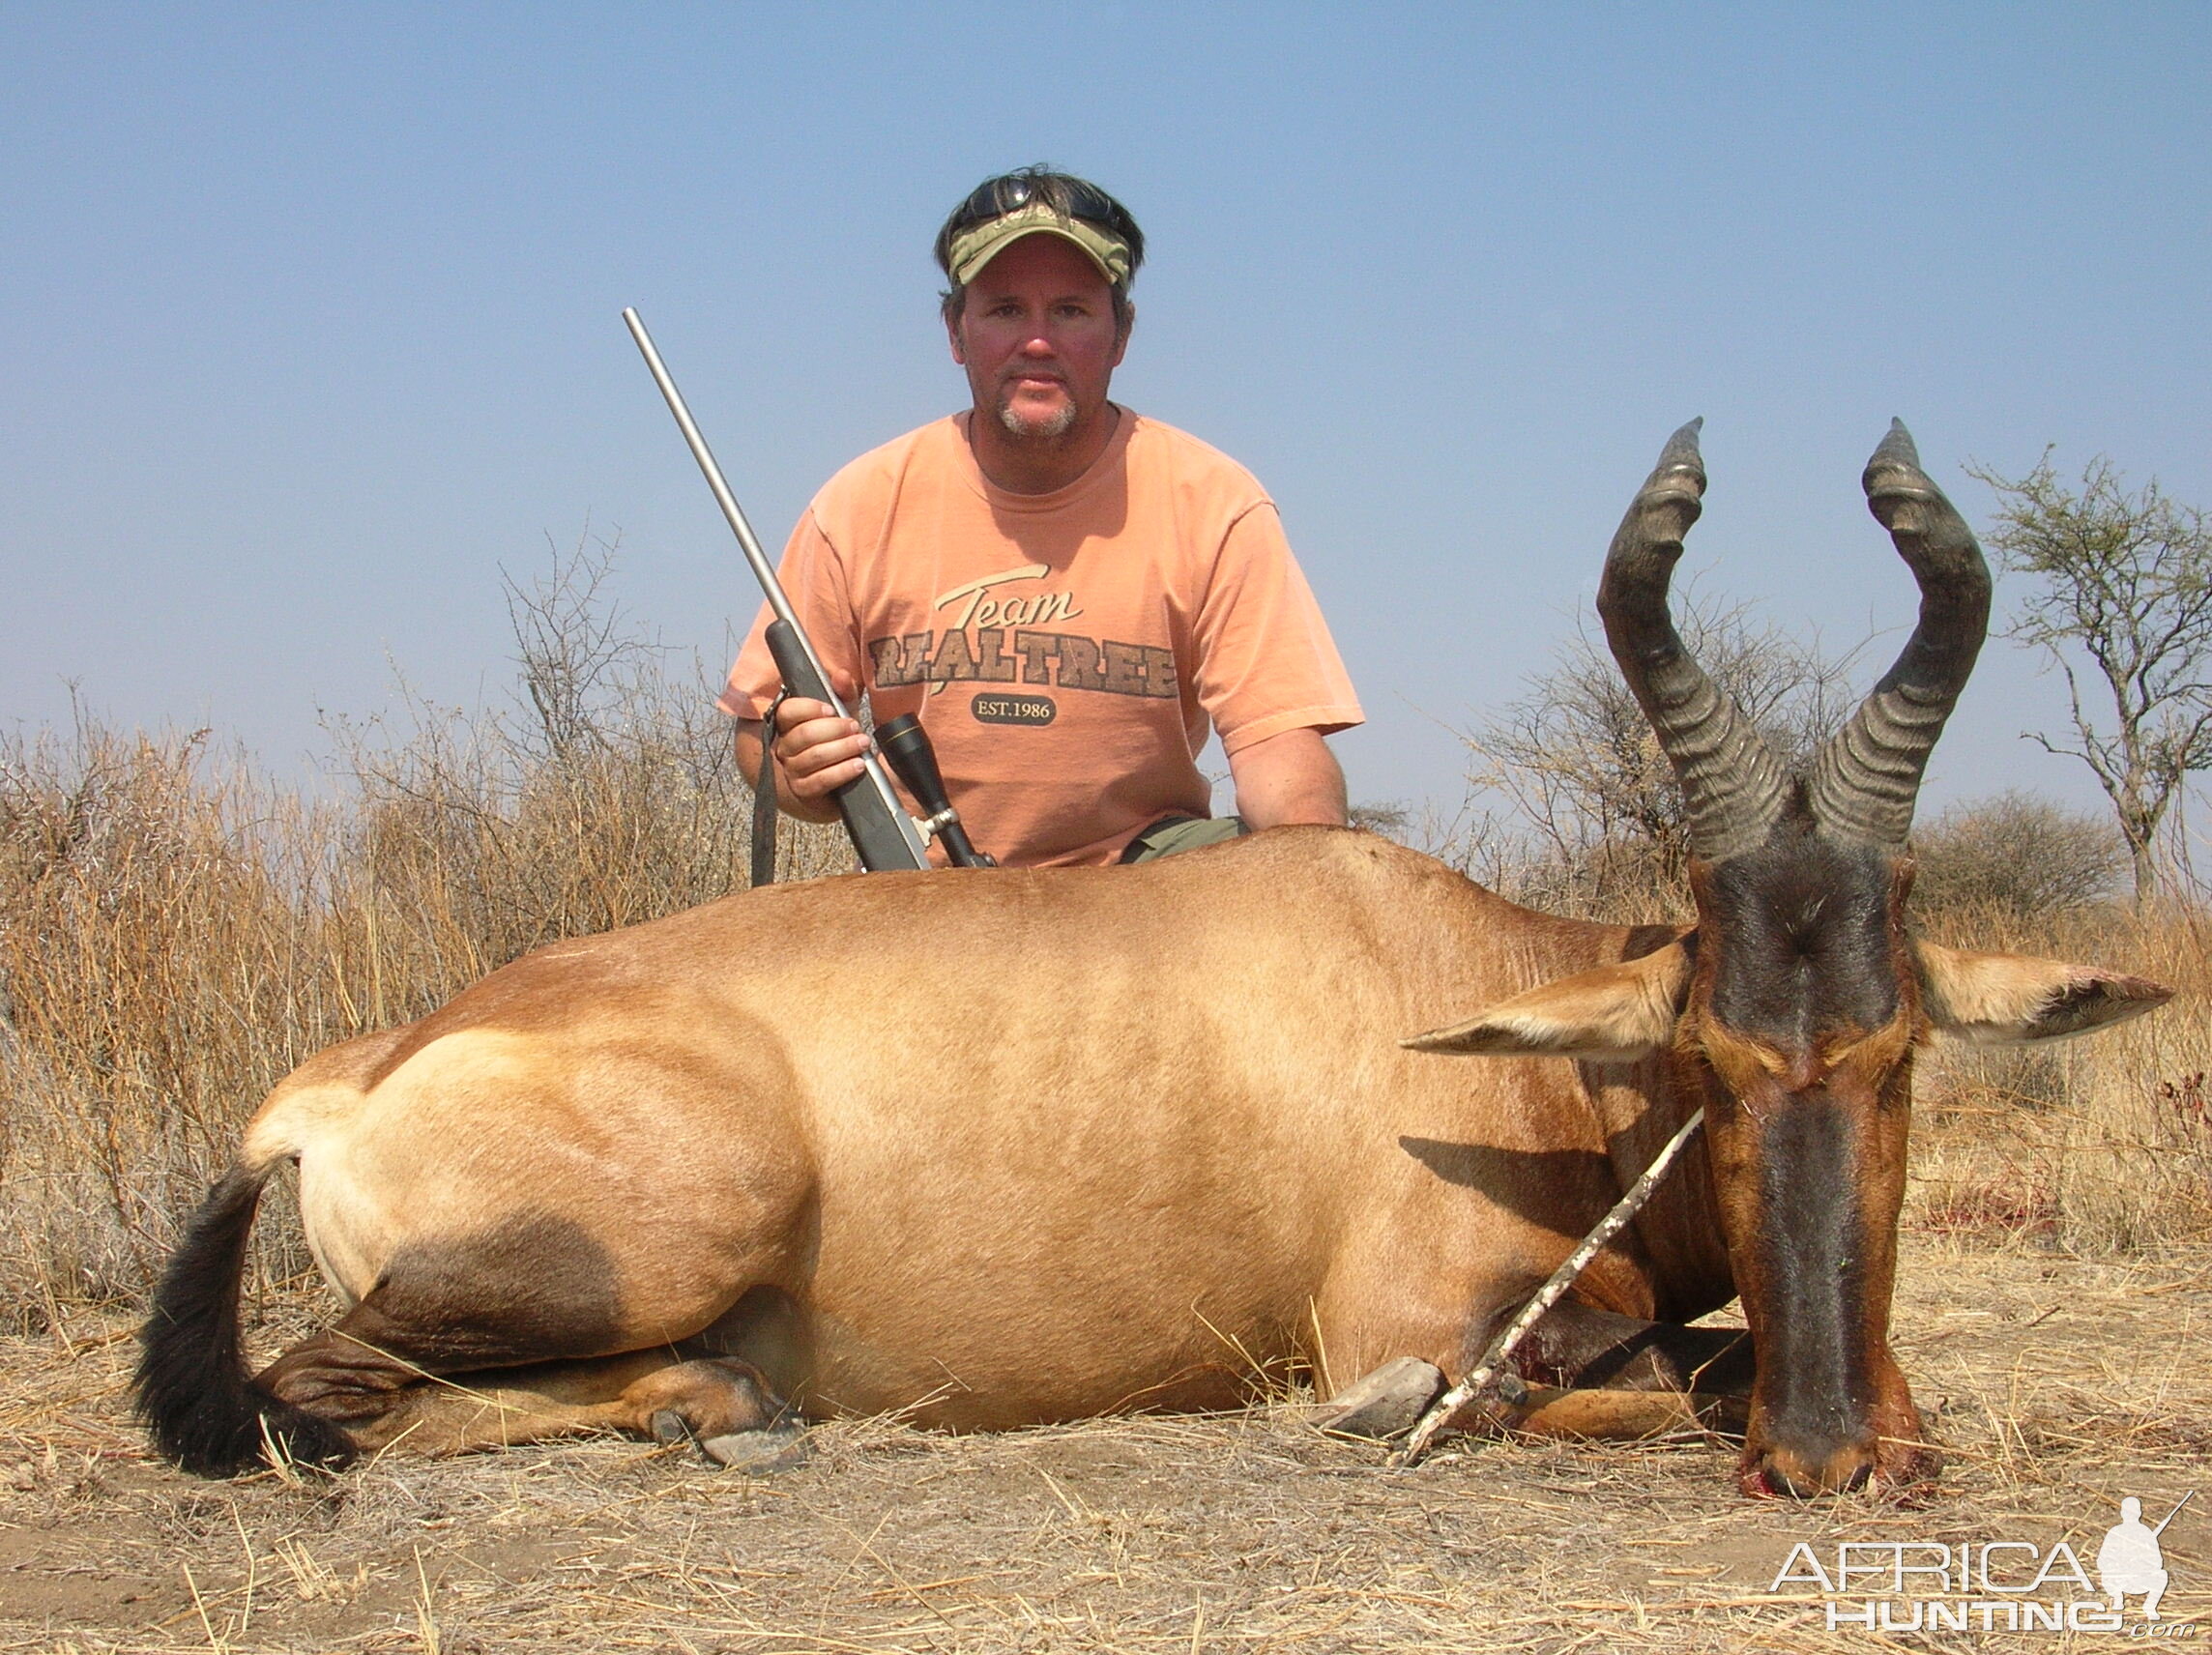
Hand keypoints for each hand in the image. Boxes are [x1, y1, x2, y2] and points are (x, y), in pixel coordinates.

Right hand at [772, 668, 866, 805]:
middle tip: (855, 727)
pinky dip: (842, 771)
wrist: (857, 783)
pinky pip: (820, 780)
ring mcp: (792, 771)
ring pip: (814, 756)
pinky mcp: (803, 792)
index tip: (832, 709)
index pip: (787, 711)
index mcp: (790, 726)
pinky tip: (858, 765)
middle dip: (834, 729)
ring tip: (863, 744)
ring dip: (843, 748)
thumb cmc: (844, 745)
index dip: (808, 708)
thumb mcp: (846, 716)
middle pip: (803, 734)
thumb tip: (840, 675)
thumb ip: (844, 694)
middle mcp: (786, 748)